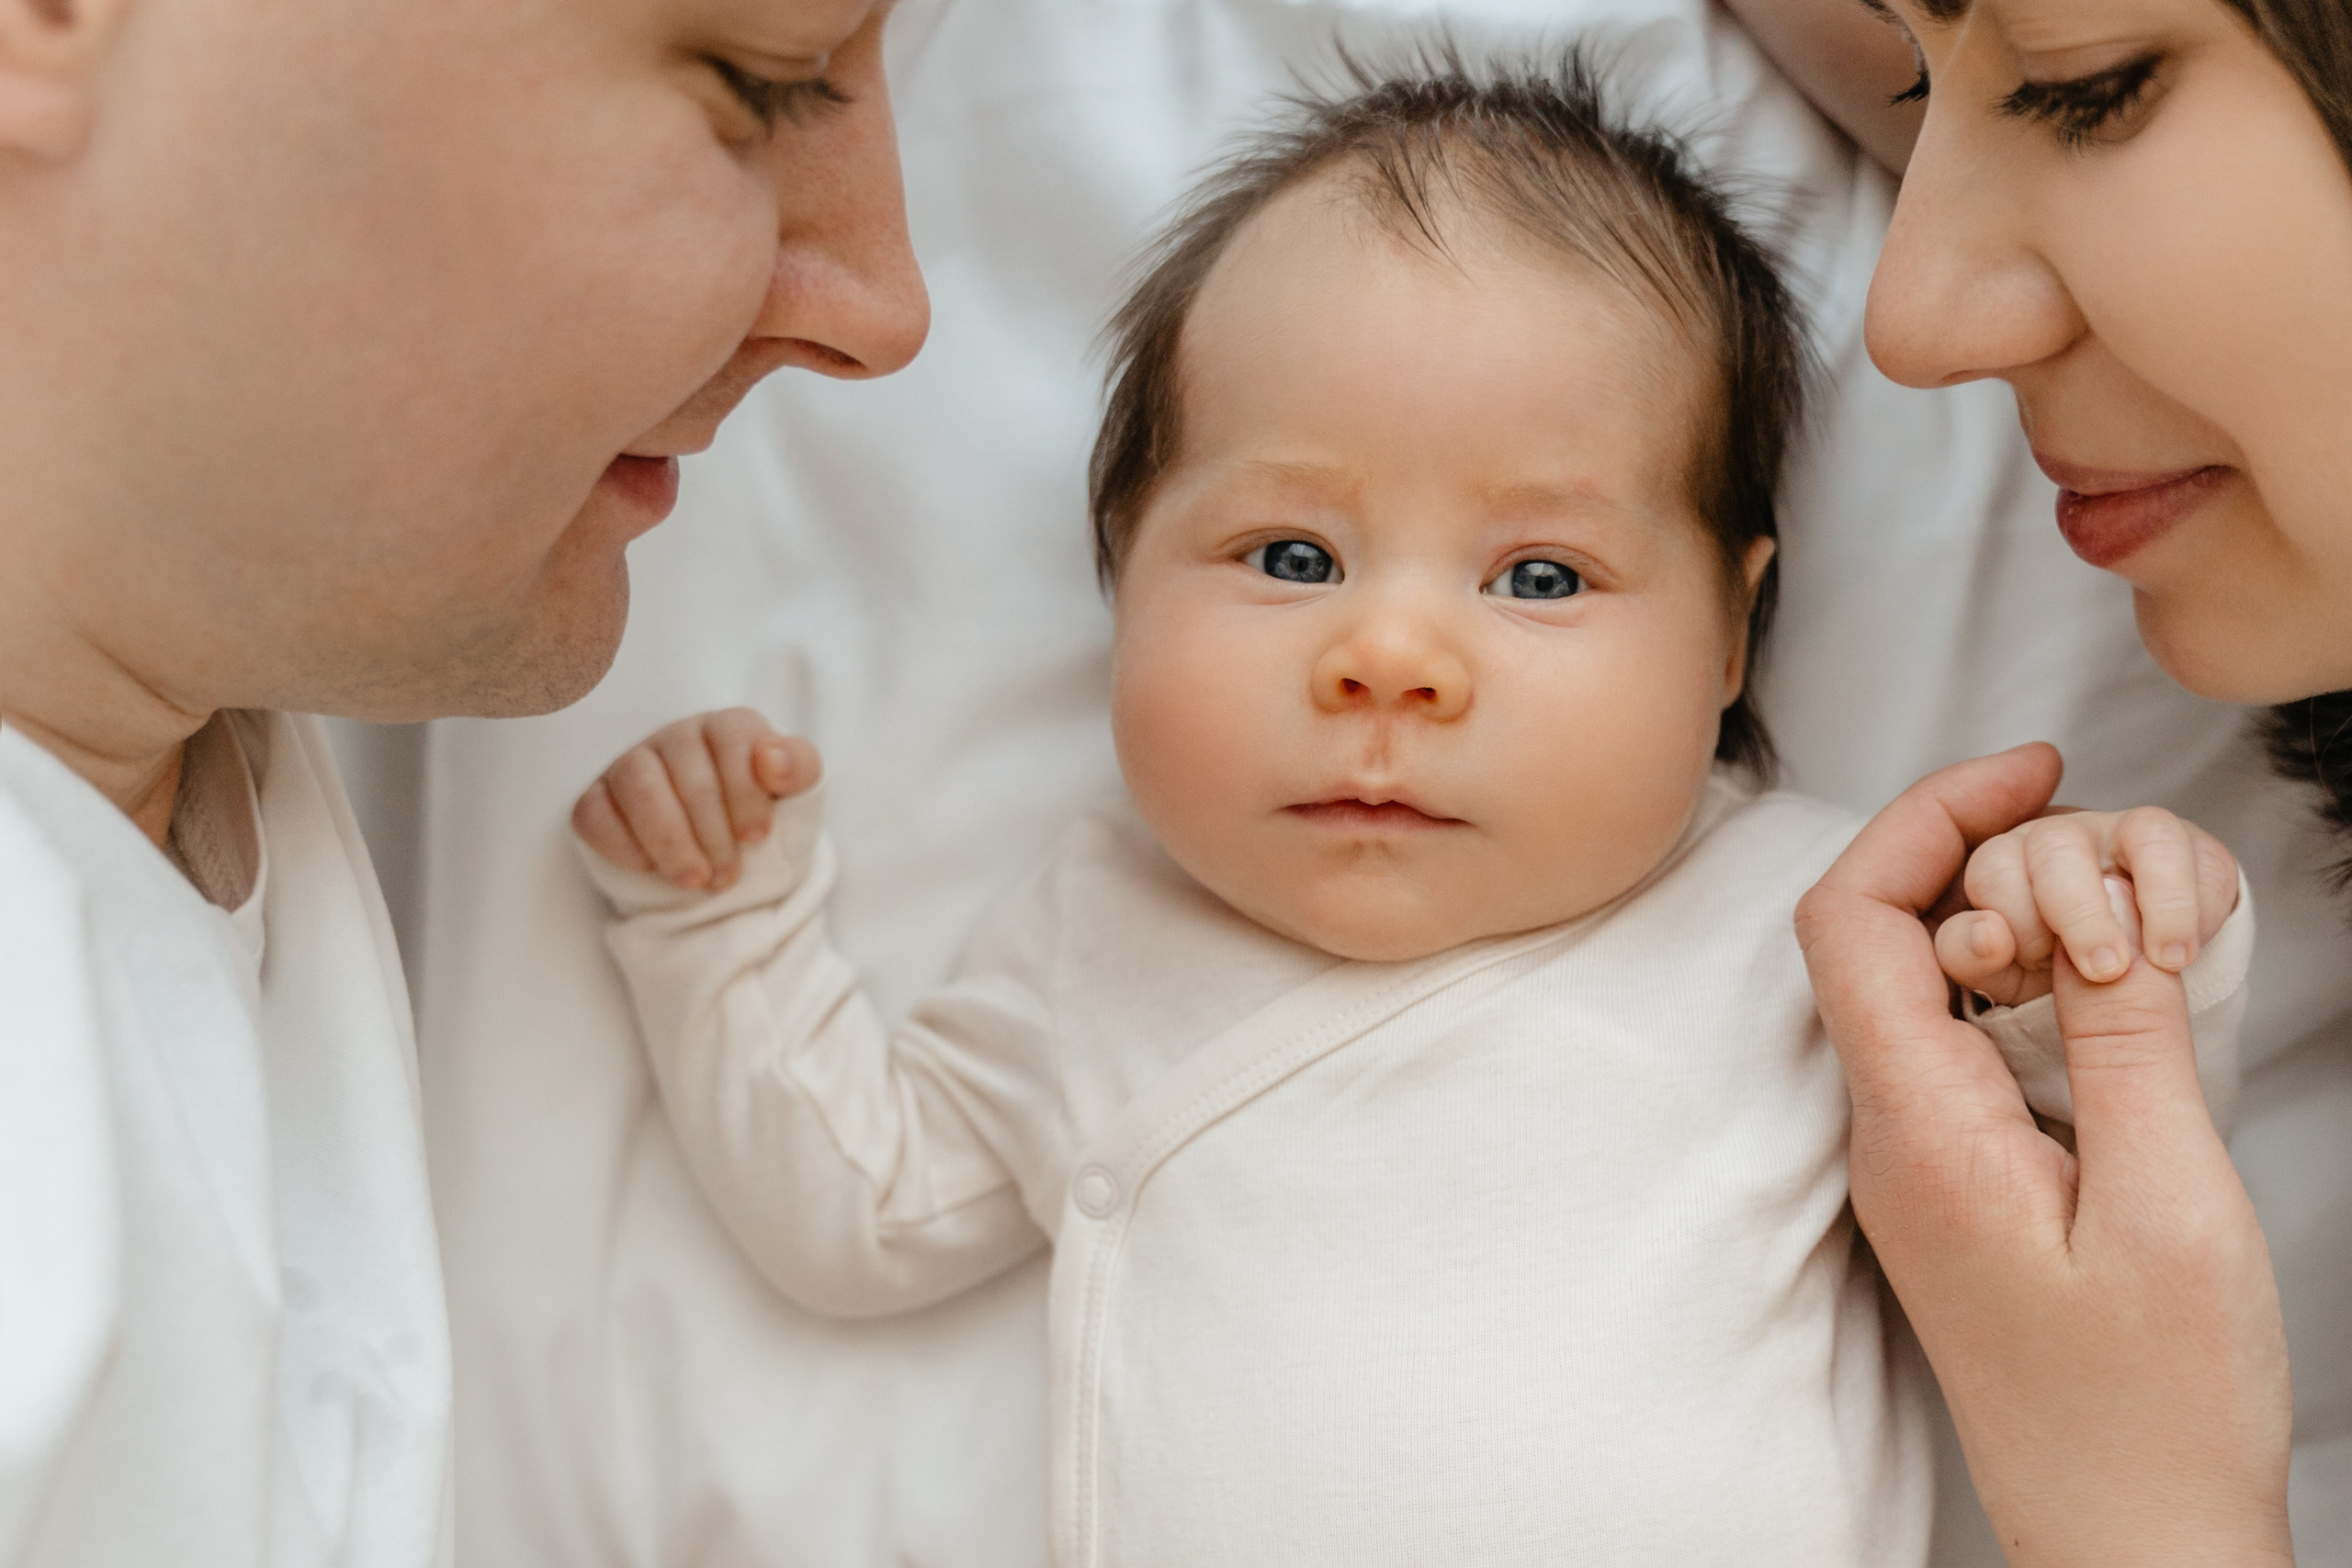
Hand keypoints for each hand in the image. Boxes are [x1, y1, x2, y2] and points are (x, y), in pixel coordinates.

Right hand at [572, 708, 819, 891]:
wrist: (728, 858)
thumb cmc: (761, 817)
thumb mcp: (799, 794)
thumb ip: (801, 767)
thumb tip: (771, 760)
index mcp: (728, 727)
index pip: (733, 738)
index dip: (746, 793)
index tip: (758, 837)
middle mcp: (678, 737)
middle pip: (688, 773)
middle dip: (712, 833)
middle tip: (728, 876)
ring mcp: (633, 764)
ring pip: (638, 785)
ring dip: (670, 840)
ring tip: (695, 880)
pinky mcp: (599, 798)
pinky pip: (593, 812)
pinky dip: (621, 845)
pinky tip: (650, 869)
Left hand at [1797, 744, 2291, 1566]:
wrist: (2132, 1533)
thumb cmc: (2152, 1403)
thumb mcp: (2166, 1201)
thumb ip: (2126, 1038)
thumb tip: (2099, 899)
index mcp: (1917, 1128)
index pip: (1855, 916)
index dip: (1930, 816)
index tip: (2034, 772)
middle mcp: (1894, 1131)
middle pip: (1892, 927)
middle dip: (2004, 863)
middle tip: (2129, 885)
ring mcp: (1922, 1154)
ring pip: (1937, 978)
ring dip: (2033, 925)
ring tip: (2147, 940)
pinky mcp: (1964, 1174)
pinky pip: (1974, 1039)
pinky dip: (2045, 988)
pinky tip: (2125, 998)